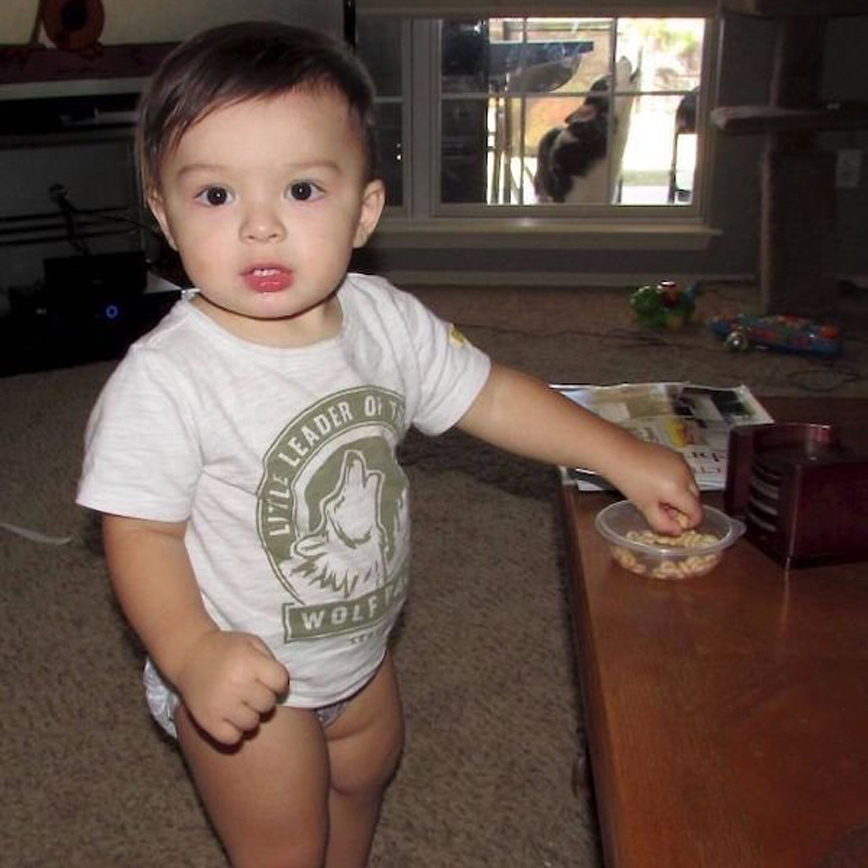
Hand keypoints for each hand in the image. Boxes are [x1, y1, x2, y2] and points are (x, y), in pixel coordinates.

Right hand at [175, 630, 288, 744]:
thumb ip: (270, 660)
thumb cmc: (226, 649)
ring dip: (250, 715)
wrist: (190, 655)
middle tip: (252, 691)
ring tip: (241, 704)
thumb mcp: (252, 642)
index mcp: (249, 663)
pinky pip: (233, 738)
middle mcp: (237, 685)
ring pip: (252, 724)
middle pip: (268, 704)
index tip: (270, 680)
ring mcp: (222, 705)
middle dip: (264, 697)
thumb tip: (282, 684)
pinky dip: (234, 731)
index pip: (280, 682)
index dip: (278, 682)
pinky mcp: (208, 721)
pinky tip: (231, 718)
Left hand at [607, 440, 701, 534]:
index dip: (690, 522)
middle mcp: (686, 475)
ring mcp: (682, 463)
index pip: (696, 512)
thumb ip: (663, 523)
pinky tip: (658, 482)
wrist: (618, 454)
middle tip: (664, 510)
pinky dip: (677, 481)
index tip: (677, 524)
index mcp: (679, 490)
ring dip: (681, 494)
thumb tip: (677, 531)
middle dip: (684, 508)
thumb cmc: (629, 481)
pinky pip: (683, 473)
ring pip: (690, 485)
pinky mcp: (676, 455)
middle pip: (695, 498)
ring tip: (659, 496)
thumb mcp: (645, 507)